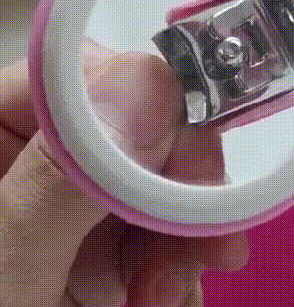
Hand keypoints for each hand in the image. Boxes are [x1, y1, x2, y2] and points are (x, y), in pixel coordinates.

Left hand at [0, 41, 248, 306]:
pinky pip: (163, 216)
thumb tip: (150, 84)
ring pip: (162, 173)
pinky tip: (170, 292)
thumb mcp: (5, 271)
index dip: (148, 106)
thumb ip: (63, 178)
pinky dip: (181, 252)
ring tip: (170, 292)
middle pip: (140, 122)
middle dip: (177, 184)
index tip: (186, 172)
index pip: (82, 77)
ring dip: (185, 229)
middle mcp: (39, 150)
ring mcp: (76, 191)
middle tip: (203, 245)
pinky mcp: (104, 228)